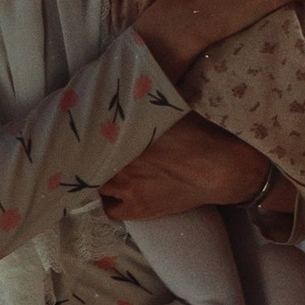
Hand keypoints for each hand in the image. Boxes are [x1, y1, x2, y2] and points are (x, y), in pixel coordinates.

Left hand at [100, 119, 270, 220]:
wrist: (219, 169)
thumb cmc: (198, 135)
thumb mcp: (166, 112)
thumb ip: (139, 108)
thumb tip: (125, 94)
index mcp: (124, 136)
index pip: (90, 138)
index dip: (86, 138)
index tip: (85, 135)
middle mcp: (120, 163)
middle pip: (90, 163)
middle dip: (92, 158)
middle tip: (96, 154)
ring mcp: (127, 188)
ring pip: (98, 186)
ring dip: (100, 178)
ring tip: (106, 173)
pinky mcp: (138, 209)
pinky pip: (111, 210)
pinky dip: (110, 201)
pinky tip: (116, 194)